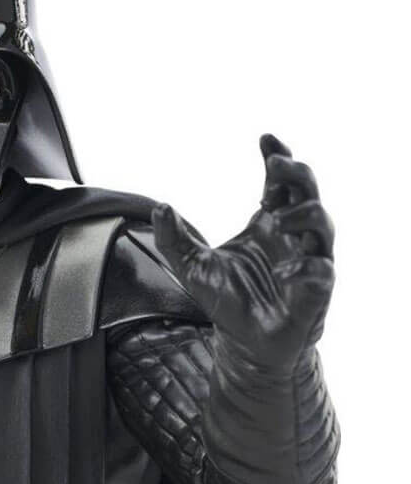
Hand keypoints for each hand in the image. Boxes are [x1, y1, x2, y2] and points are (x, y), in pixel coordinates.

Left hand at [153, 134, 334, 371]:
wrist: (244, 343)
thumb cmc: (226, 300)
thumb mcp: (191, 267)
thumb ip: (174, 239)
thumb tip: (159, 208)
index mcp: (268, 223)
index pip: (280, 182)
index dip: (278, 157)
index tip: (265, 140)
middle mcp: (291, 236)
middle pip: (307, 191)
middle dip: (296, 173)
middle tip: (275, 165)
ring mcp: (308, 261)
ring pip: (323, 225)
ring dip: (303, 215)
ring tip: (278, 219)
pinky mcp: (315, 291)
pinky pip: (321, 271)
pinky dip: (306, 267)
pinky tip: (284, 271)